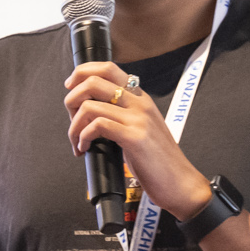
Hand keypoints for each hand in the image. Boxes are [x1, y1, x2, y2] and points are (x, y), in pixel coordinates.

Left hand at [64, 61, 209, 218]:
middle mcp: (139, 103)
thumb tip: (89, 109)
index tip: (69, 87)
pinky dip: (82, 137)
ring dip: (74, 125)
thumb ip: (121, 114)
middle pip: (93, 81)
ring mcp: (138, 119)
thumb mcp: (140, 127)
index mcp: (140, 98)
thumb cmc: (157, 159)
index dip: (82, 72)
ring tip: (77, 140)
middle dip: (71, 99)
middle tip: (71, 119)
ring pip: (90, 105)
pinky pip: (98, 125)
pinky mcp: (135, 137)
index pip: (108, 68)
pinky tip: (84, 149)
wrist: (180, 182)